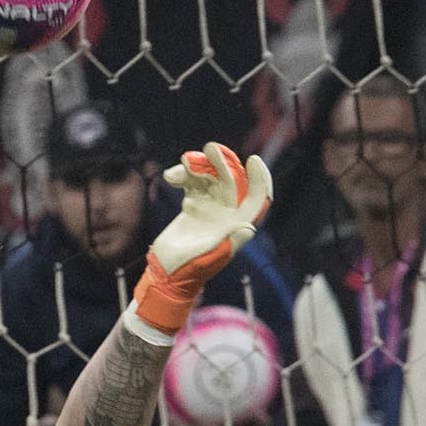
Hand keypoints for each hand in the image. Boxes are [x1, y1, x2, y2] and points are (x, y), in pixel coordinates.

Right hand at [132, 143, 272, 336]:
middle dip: (223, 164)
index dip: (259, 179)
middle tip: (209, 149)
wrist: (165, 275)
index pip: (256, 198)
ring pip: (211, 178)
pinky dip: (183, 176)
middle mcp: (227, 215)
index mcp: (237, 226)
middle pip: (232, 181)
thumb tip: (250, 227)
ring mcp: (210, 209)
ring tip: (184, 162)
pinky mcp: (193, 207)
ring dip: (200, 166)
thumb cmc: (188, 271)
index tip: (253, 160)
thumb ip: (229, 243)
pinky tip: (170, 177)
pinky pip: (193, 183)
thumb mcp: (210, 258)